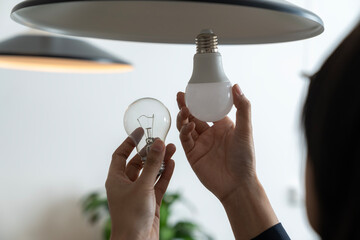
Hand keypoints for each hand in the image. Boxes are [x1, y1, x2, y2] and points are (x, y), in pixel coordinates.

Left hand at [105, 128, 175, 239]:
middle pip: (138, 162)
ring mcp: (139, 193)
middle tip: (162, 141)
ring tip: (172, 149)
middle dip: (150, 151)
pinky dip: (165, 174)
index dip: (129, 142)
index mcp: (116, 179)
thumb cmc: (131, 216)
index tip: (140, 131)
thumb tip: (158, 143)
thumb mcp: (142, 186)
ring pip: (150, 172)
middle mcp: (126, 184)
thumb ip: (152, 165)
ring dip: (160, 161)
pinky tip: (172, 164)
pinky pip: (158, 183)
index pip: (120, 154)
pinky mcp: (150, 201)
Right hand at [177, 85, 278, 238]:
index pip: (208, 108)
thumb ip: (242, 108)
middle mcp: (210, 133)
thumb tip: (236, 86)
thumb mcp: (245, 130)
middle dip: (186, 105)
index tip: (194, 89)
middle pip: (194, 115)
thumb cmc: (244, 158)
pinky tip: (188, 125)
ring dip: (183, 117)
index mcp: (222, 125)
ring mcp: (200, 143)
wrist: (237, 184)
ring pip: (186, 126)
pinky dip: (184, 131)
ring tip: (183, 109)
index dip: (200, 99)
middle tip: (180, 95)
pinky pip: (185, 139)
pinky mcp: (192, 154)